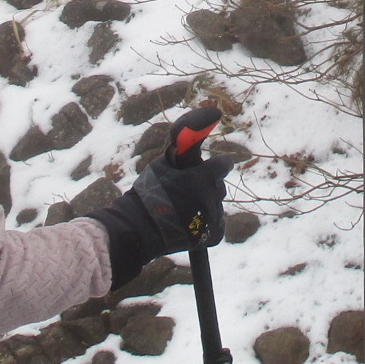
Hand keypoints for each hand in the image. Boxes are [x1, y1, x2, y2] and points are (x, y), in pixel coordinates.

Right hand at [86, 127, 231, 286]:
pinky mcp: (213, 235)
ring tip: (184, 209)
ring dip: (205, 204)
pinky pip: (216, 224)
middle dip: (208, 185)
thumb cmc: (148, 193)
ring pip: (216, 205)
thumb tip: (193, 128)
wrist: (140, 228)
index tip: (217, 164)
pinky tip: (189, 222)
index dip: (220, 164)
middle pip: (219, 186)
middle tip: (190, 189)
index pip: (224, 165)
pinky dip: (206, 223)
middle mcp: (209, 198)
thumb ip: (181, 149)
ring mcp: (212, 218)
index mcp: (200, 178)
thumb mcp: (162, 164)